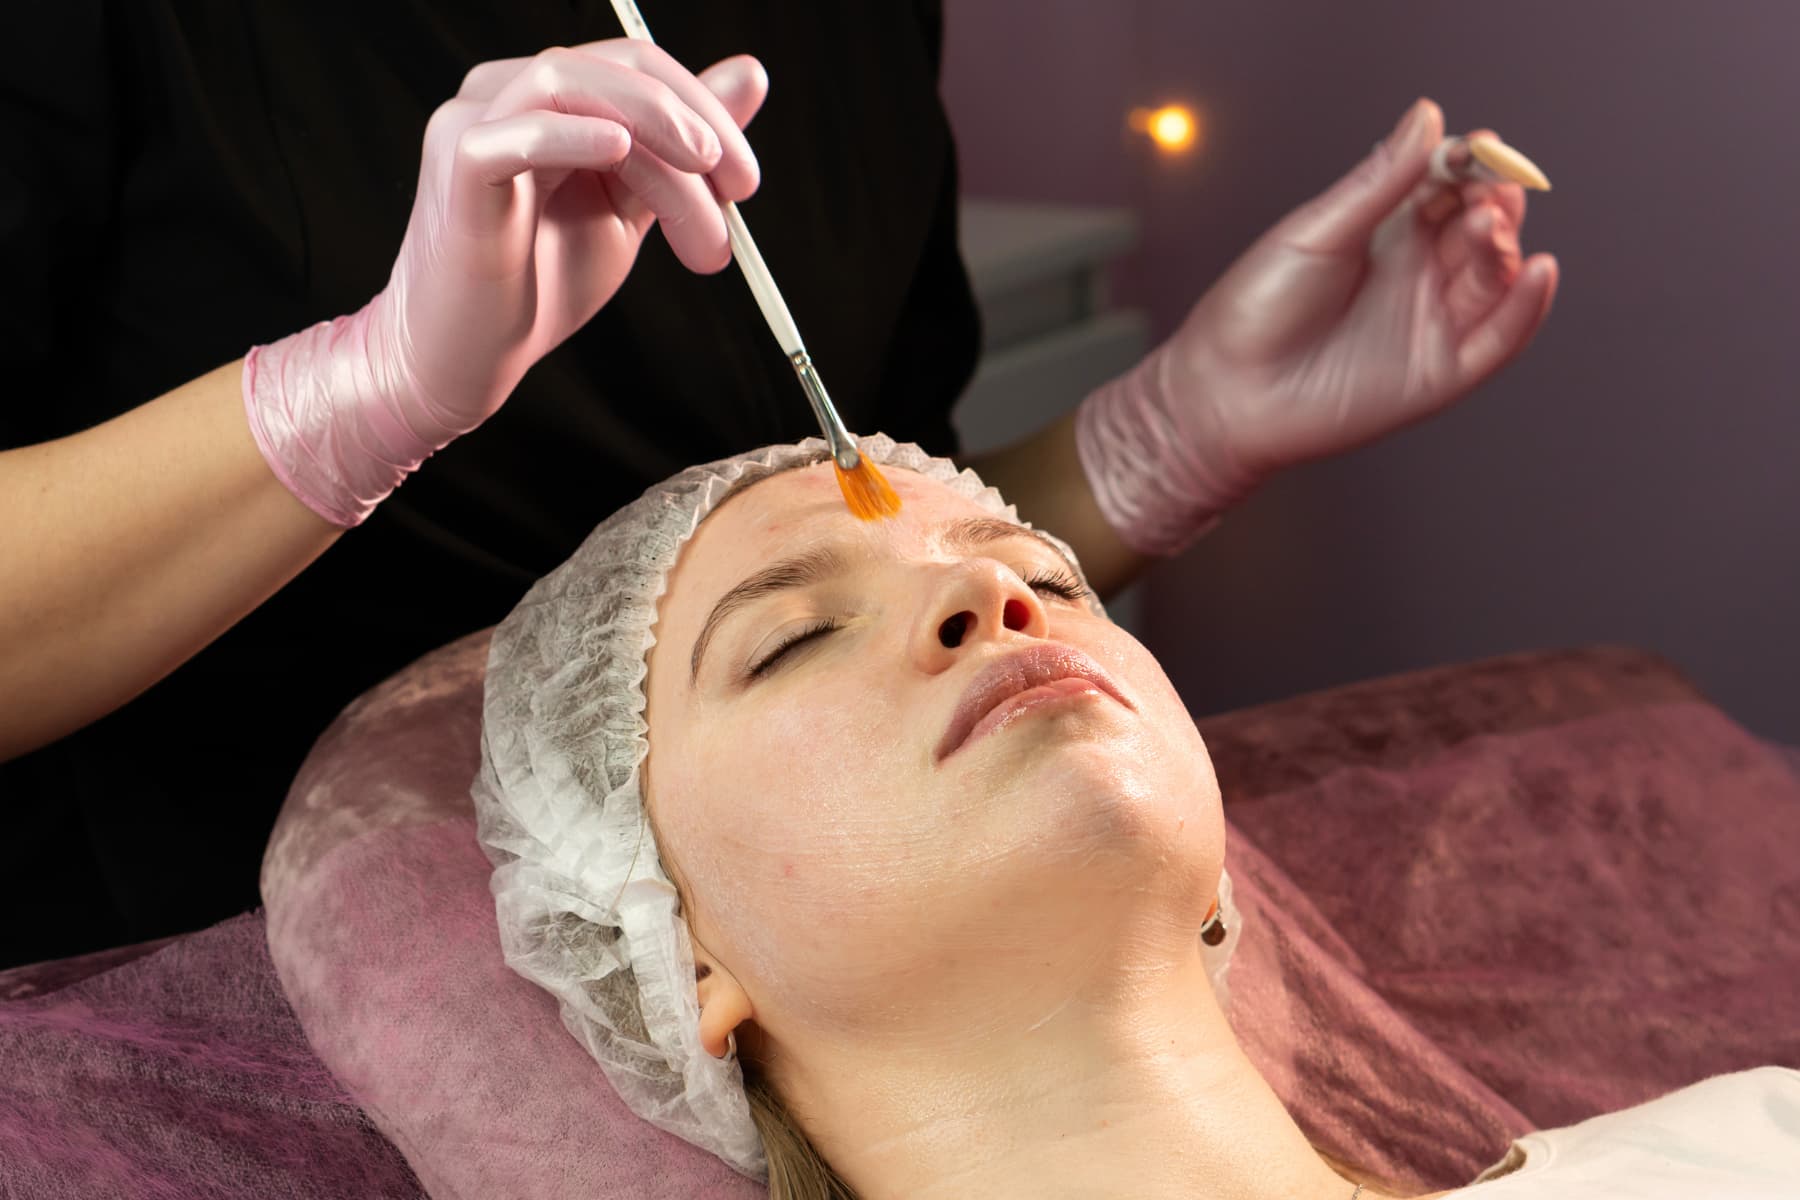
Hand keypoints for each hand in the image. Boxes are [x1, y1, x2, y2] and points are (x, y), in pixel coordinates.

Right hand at [245, 42, 769, 525]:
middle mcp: (506, 92)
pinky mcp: (459, 166)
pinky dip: (574, 133)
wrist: (469, 355)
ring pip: (573, 85)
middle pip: (614, 69)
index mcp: (549, 98)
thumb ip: (685, 145)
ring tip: (702, 191)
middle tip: (740, 189)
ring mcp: (476, 122)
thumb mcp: (634, 207)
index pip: (636, 65)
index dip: (705, 107)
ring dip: (655, 133)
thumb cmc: (541, 282)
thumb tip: (750, 74)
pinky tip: (620, 149)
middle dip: (693, 122)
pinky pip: (521, 131)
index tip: (746, 182)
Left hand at [1076, 98, 1558, 554]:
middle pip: (1481, 226)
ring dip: (1506, 246)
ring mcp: (1431, 320)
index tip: (1478, 145)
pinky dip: (1525, 308)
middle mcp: (1417, 271)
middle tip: (1487, 190)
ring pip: (1496, 276)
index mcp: (1387, 231)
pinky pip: (1498, 340)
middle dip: (1494, 201)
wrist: (1228, 393)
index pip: (1448, 185)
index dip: (1469, 163)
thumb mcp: (1316, 234)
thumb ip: (1378, 184)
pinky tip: (1538, 273)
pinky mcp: (1440, 372)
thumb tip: (1426, 117)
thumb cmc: (1255, 311)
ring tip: (1490, 224)